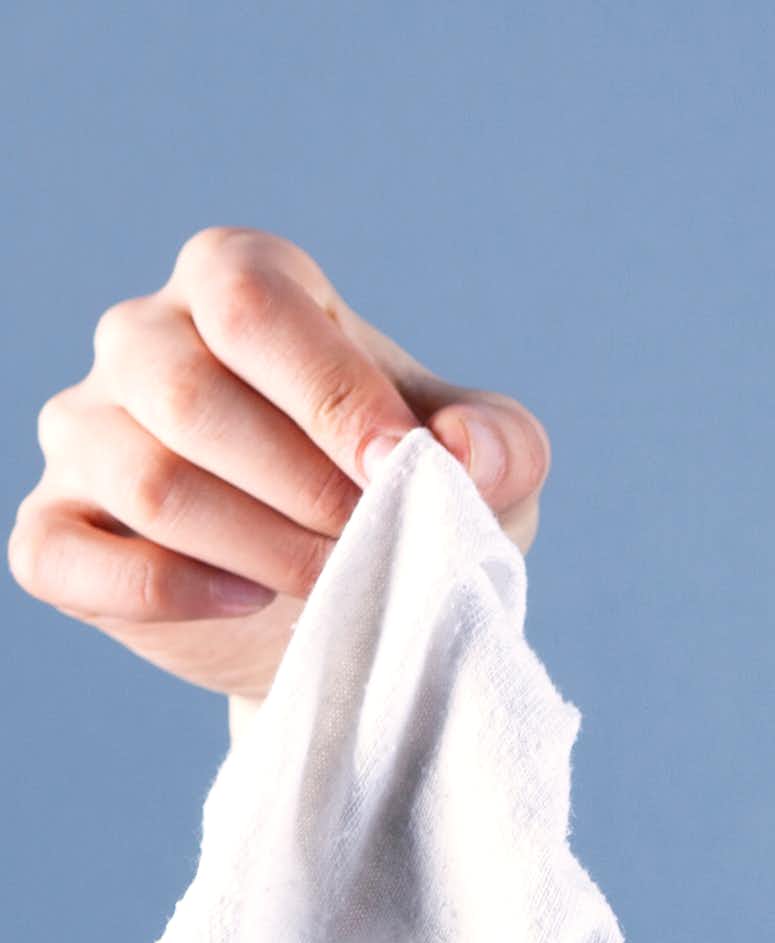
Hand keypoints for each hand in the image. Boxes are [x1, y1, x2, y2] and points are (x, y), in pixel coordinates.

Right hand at [9, 224, 550, 703]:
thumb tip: (468, 450)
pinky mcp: (59, 530)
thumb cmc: (414, 511)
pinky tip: (243, 602)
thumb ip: (503, 446)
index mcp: (237, 284)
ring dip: (258, 546)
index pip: (249, 302)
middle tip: (374, 545)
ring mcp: (87, 432)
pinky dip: (164, 589)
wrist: (361, 614)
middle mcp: (143, 339)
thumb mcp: (488, 474)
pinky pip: (66, 555)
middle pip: (185, 390)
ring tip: (334, 582)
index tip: (402, 474)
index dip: (331, 394)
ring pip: (143, 477)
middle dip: (302, 488)